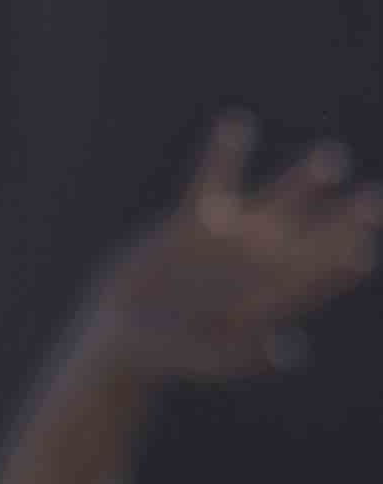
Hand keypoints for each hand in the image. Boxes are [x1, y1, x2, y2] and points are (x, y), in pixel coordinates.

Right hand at [87, 111, 380, 383]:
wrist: (125, 331)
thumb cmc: (169, 356)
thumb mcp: (204, 360)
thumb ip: (243, 354)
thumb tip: (289, 352)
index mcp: (270, 299)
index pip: (315, 279)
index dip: (337, 265)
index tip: (359, 250)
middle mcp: (261, 264)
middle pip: (311, 237)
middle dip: (340, 220)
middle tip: (370, 202)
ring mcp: (232, 239)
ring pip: (276, 203)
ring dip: (304, 182)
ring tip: (331, 158)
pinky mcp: (195, 222)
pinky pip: (212, 181)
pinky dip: (223, 155)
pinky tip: (236, 123)